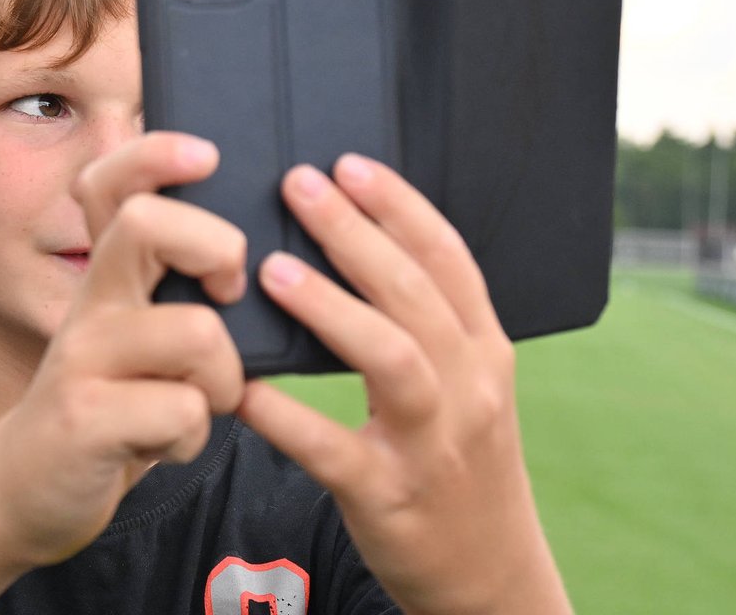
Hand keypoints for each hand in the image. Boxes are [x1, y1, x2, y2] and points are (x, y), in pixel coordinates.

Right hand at [0, 132, 250, 567]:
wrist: (27, 488)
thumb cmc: (112, 404)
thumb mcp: (135, 335)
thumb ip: (174, 290)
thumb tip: (262, 252)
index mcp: (108, 274)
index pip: (111, 182)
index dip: (157, 154)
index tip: (207, 156)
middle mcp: (90, 302)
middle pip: (147, 224)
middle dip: (215, 246)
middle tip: (227, 290)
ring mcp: (83, 357)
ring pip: (197, 331)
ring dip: (224, 379)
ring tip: (201, 400)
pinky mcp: (85, 417)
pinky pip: (184, 411)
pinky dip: (193, 437)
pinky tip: (167, 444)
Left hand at [236, 155, 570, 614]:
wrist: (491, 576)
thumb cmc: (458, 462)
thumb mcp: (466, 384)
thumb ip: (424, 322)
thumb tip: (357, 241)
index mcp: (484, 351)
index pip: (450, 260)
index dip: (401, 207)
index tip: (350, 162)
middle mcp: (469, 389)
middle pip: (417, 293)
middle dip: (358, 234)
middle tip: (298, 184)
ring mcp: (433, 444)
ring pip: (391, 360)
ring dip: (332, 308)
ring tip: (273, 269)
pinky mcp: (389, 497)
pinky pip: (333, 449)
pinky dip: (287, 415)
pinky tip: (244, 385)